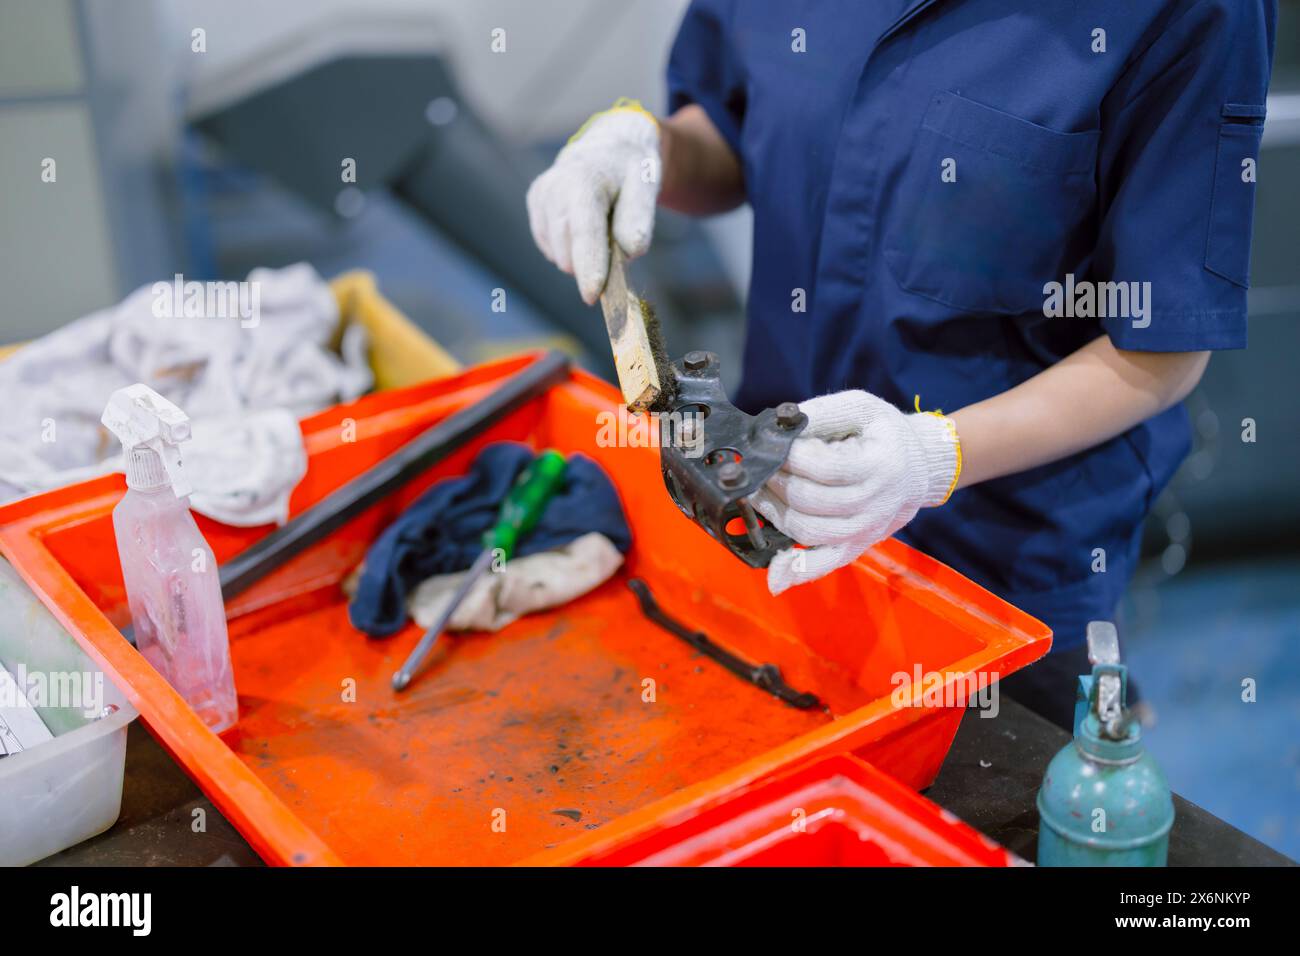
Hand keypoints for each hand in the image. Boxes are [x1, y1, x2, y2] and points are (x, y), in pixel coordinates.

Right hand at [526, 101, 660, 304]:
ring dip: (583, 255)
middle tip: (615, 242)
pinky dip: (571, 247)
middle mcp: (554, 187)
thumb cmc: (630, 170)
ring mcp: (540, 196)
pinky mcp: (534, 203)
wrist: (608, 148)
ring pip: (558, 254)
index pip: (583, 231)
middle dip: (593, 263)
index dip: (588, 266)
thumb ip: (638, 219)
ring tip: (600, 225)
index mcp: (583, 180)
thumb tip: (630, 251)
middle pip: (567, 251)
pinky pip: (552, 247)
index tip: (592, 296)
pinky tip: (583, 225)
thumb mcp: (647, 186)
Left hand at [750, 391, 960, 594]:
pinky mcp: (856, 546)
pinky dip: (797, 570)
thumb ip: (822, 412)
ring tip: (758, 494)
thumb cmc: (883, 434)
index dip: (790, 456)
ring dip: (773, 513)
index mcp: (879, 465)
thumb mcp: (861, 408)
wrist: (917, 468)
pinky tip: (774, 572)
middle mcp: (875, 503)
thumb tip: (780, 425)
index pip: (824, 467)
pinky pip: (824, 564)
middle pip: (810, 501)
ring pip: (808, 531)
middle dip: (774, 482)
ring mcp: (865, 530)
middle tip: (758, 468)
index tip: (771, 445)